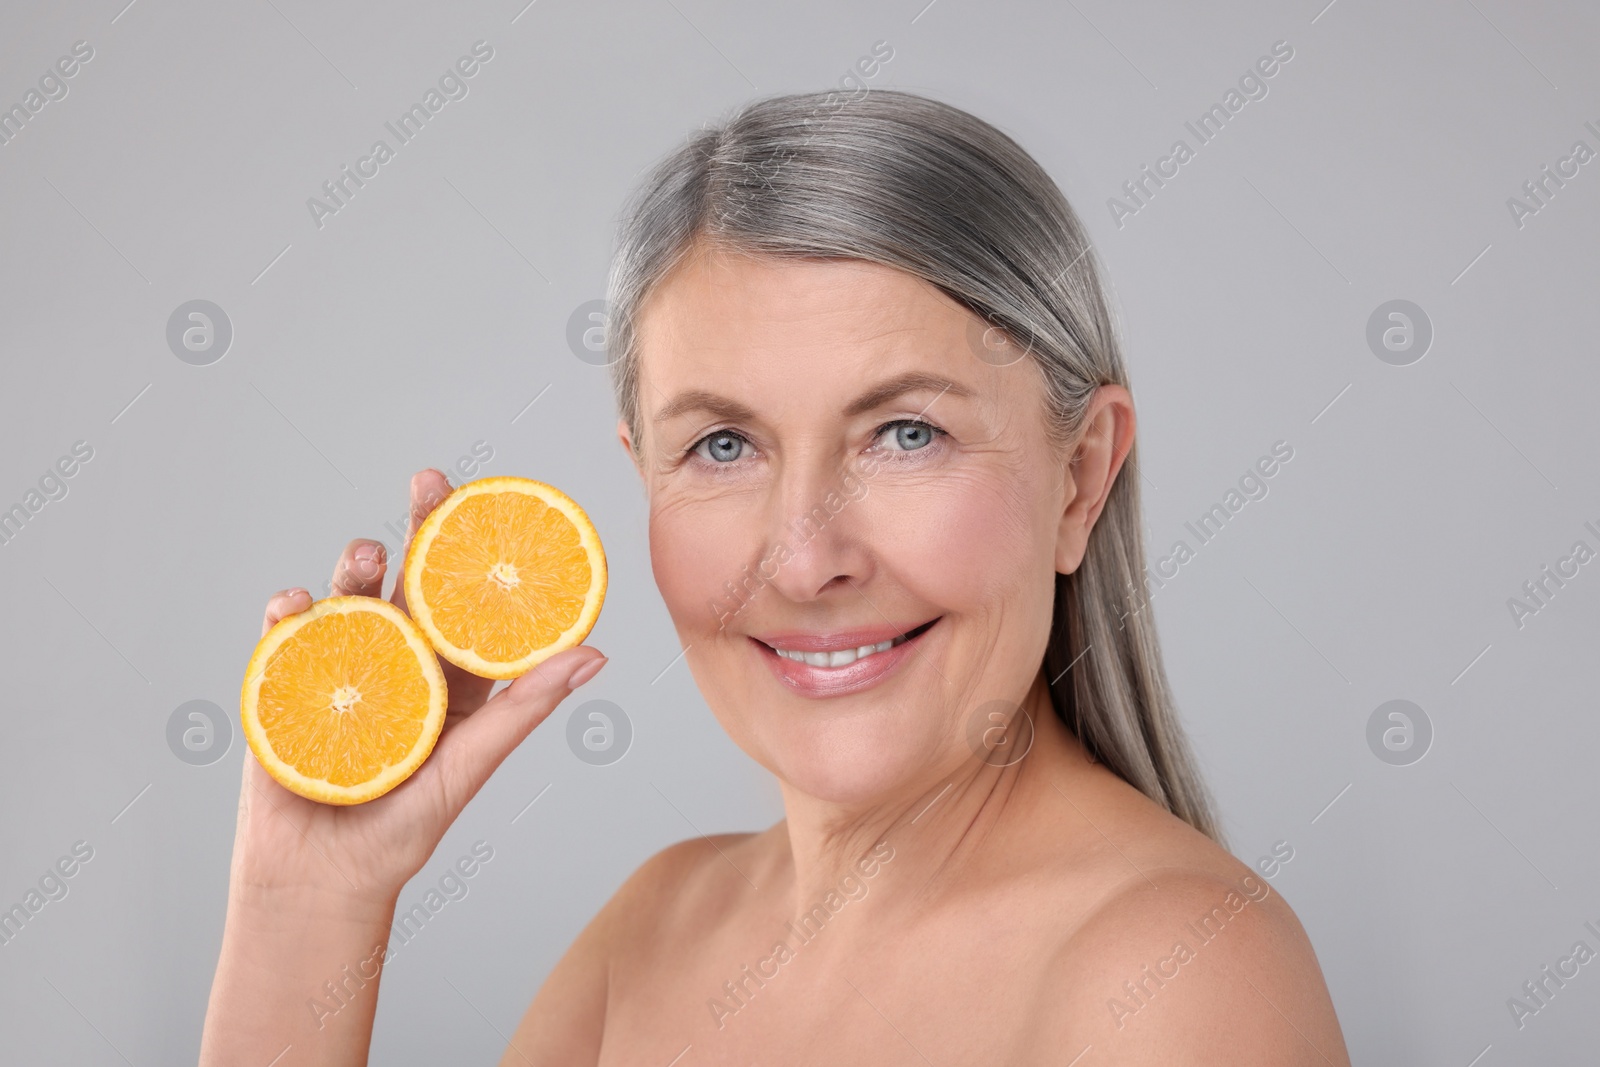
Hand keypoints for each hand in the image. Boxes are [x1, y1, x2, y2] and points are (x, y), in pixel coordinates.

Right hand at [229, 469, 606, 908]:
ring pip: (351, 598)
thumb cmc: (401, 835)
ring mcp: (341, 669)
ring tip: (365, 552)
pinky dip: (289, 614)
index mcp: (449, 679)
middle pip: (411, 581)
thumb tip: (595, 655)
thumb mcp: (470, 766)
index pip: (471, 603)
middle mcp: (399, 664)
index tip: (498, 503)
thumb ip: (524, 709)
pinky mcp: (286, 685)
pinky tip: (296, 603)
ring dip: (355, 567)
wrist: (318, 884)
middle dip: (419, 528)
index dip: (482, 552)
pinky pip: (287, 636)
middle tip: (429, 481)